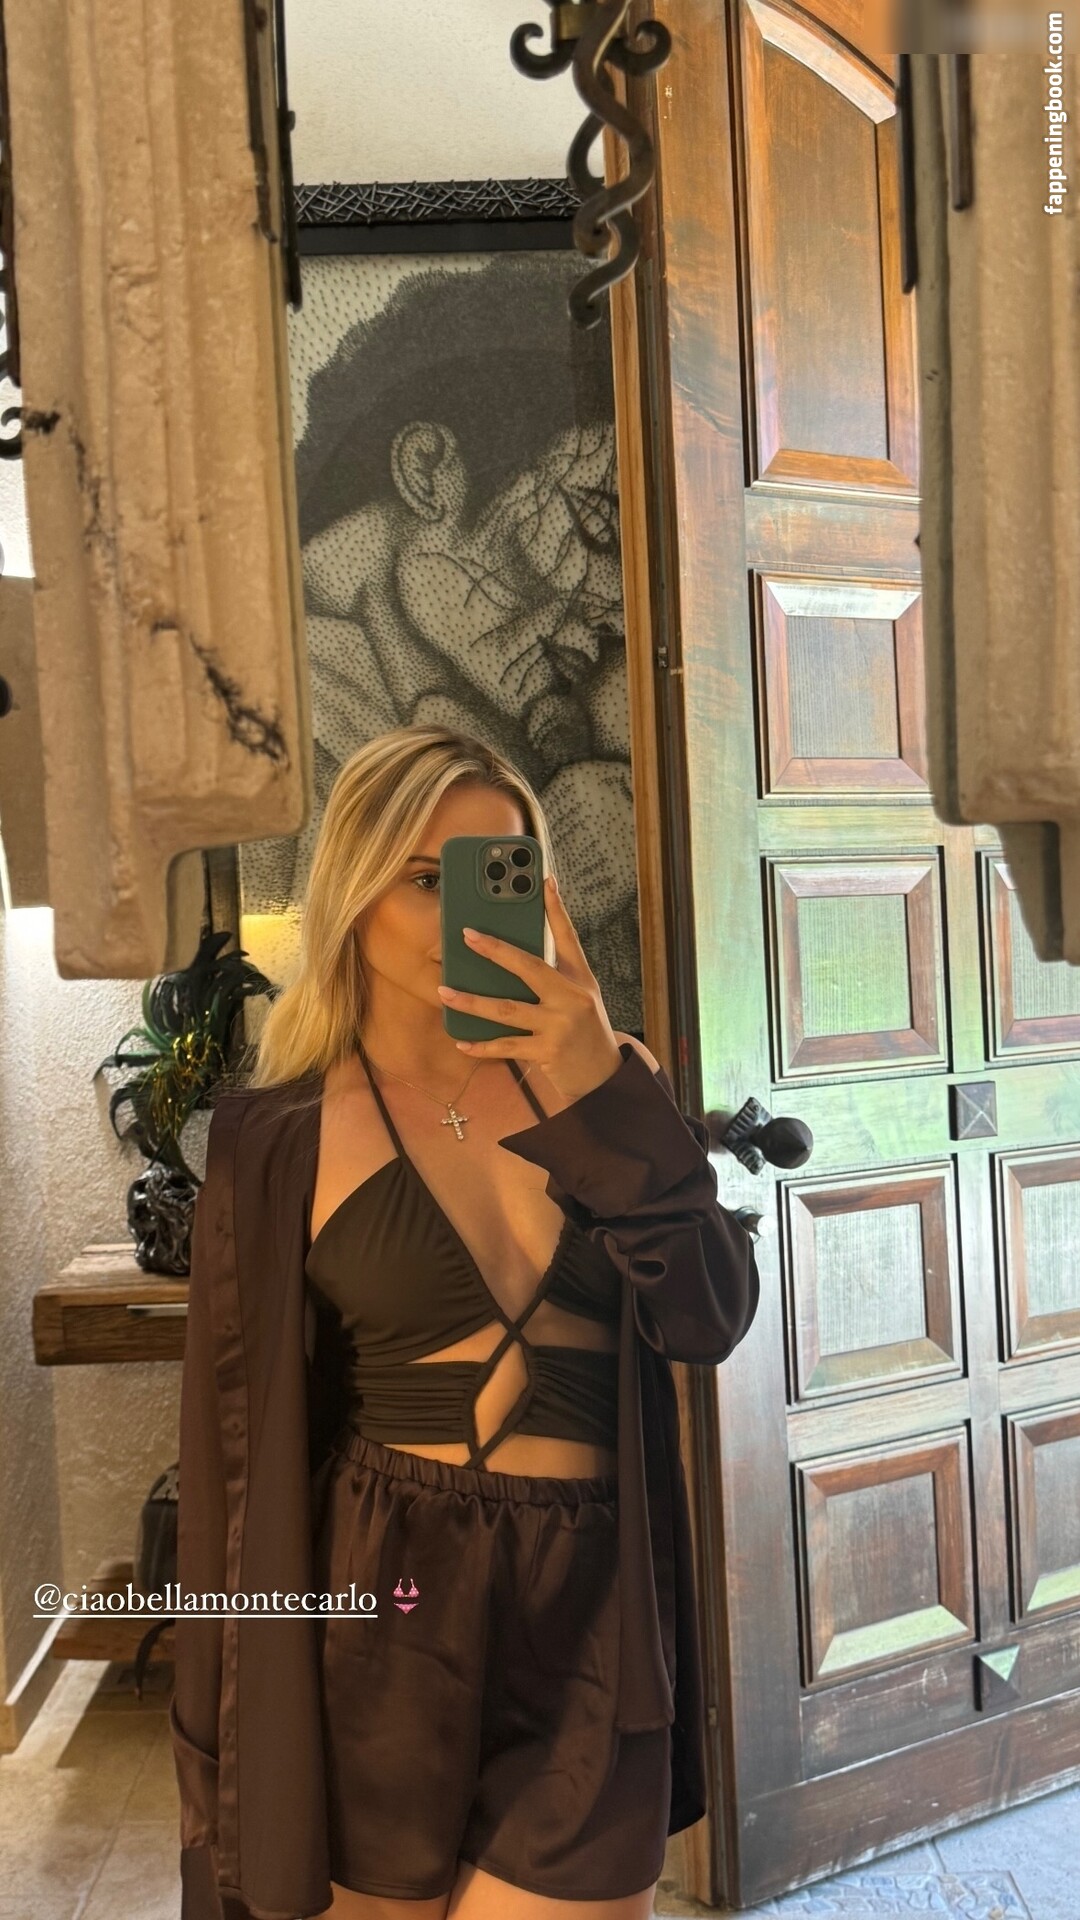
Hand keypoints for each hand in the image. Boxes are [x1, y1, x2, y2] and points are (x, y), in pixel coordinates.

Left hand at [436, 875, 623, 1104]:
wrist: (603, 1077)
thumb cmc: (585, 1031)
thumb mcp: (580, 997)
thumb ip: (554, 976)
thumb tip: (514, 955)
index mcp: (580, 979)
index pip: (568, 936)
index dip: (555, 908)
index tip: (543, 880)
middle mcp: (572, 998)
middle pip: (529, 968)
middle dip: (496, 950)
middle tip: (467, 935)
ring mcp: (559, 1026)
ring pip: (506, 1010)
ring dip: (472, 1002)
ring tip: (446, 992)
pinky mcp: (547, 1052)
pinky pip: (506, 1046)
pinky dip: (481, 1046)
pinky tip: (461, 1041)